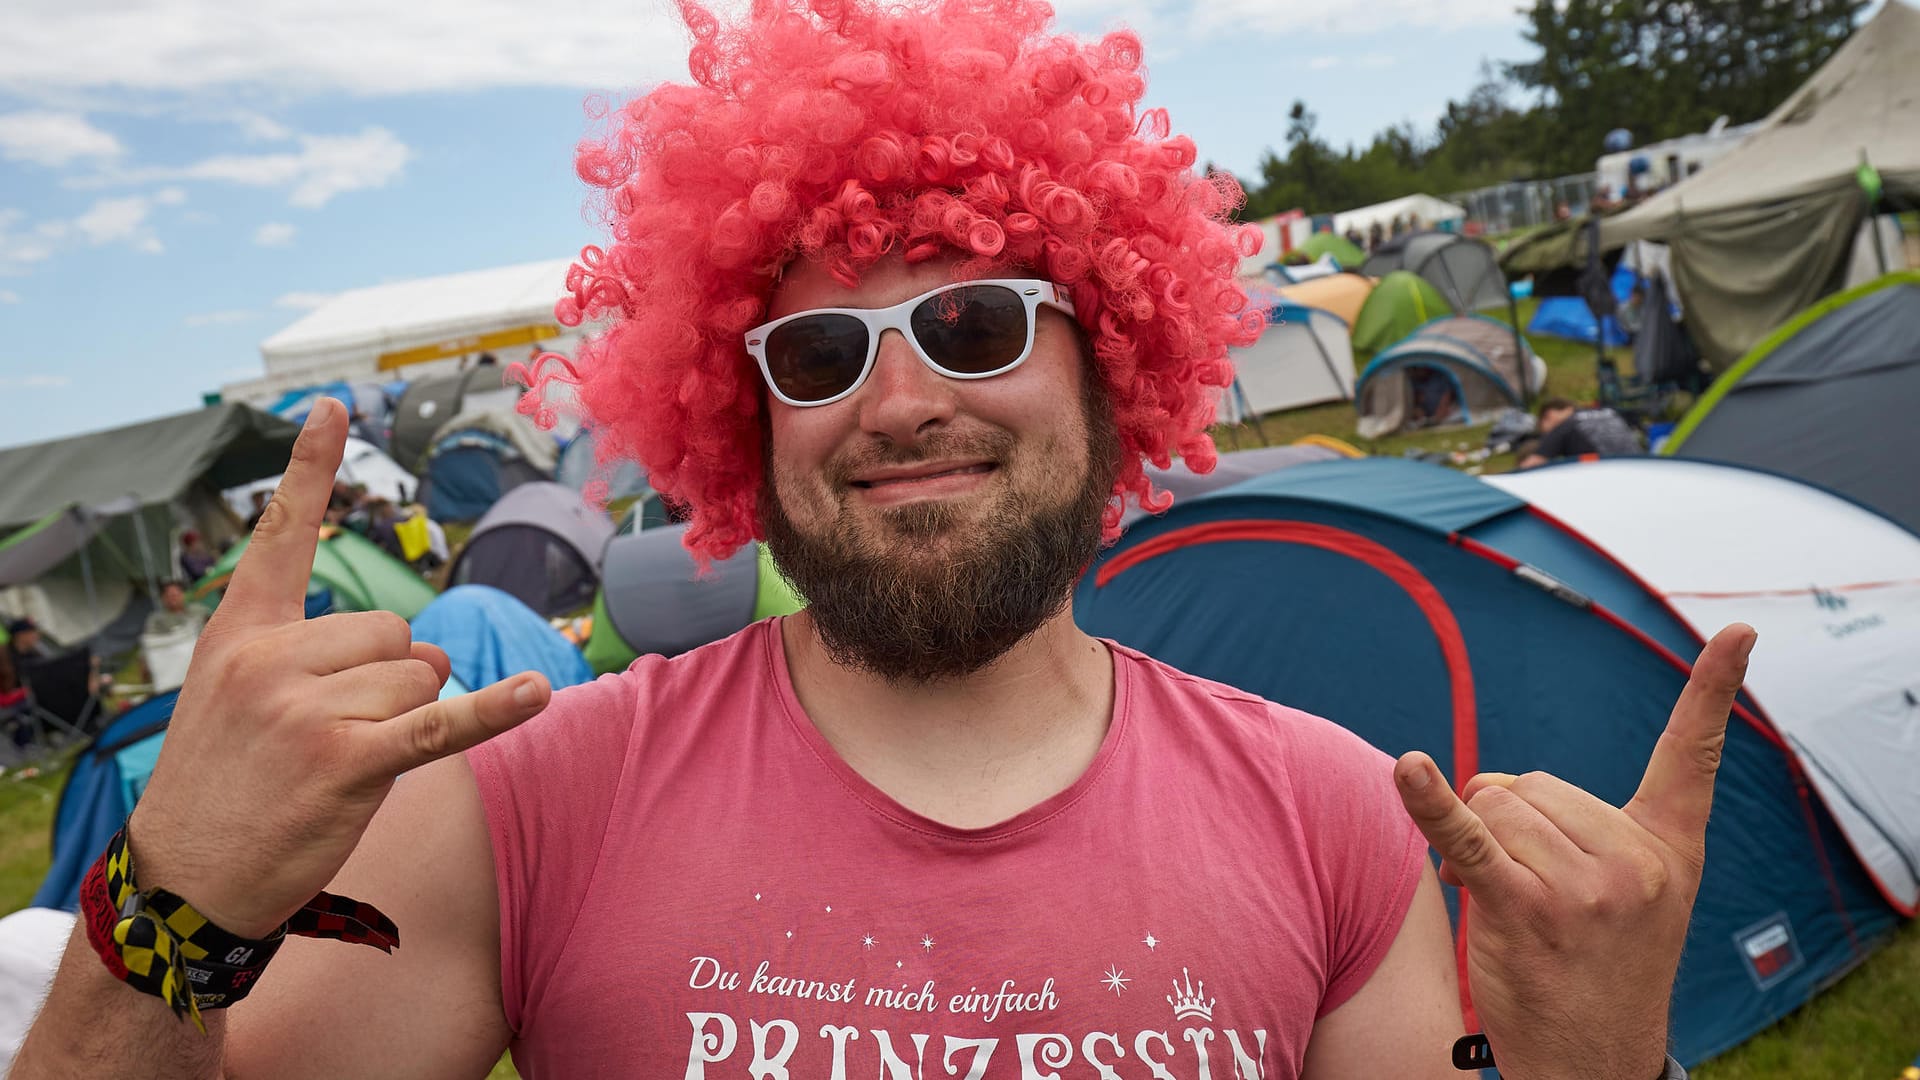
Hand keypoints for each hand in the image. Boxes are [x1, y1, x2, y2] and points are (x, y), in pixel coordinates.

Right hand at [129, 399, 551, 937]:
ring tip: (341, 765)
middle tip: (336, 736)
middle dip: (392, 683)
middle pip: (395, 633)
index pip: (282, 537)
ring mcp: (308, 710)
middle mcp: (270, 660)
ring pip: (422, 682)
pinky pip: (440, 726)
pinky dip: (493, 711)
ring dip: (406, 726)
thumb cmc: (223, 785)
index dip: (309, 469)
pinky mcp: (347, 763)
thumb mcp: (234, 697)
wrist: (183, 881)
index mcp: (241, 634)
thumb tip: (429, 652)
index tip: (332, 404)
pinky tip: (536, 693)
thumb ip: (313, 652)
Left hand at [1394, 624, 1756, 1079]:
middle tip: (1534, 889)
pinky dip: (1431, 805)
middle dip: (1512, 822)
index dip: (1714, 691)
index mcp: (1670, 848)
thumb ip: (1577, 825)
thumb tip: (1479, 785)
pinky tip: (1408, 772)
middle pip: (1534, 784)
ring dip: (1479, 844)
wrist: (1594, 1059)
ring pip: (1494, 806)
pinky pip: (1467, 840)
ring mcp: (1586, 888)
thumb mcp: (1625, 894)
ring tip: (1511, 904)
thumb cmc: (1597, 965)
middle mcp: (1637, 861)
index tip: (1737, 631)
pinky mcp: (1527, 910)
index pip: (1693, 756)